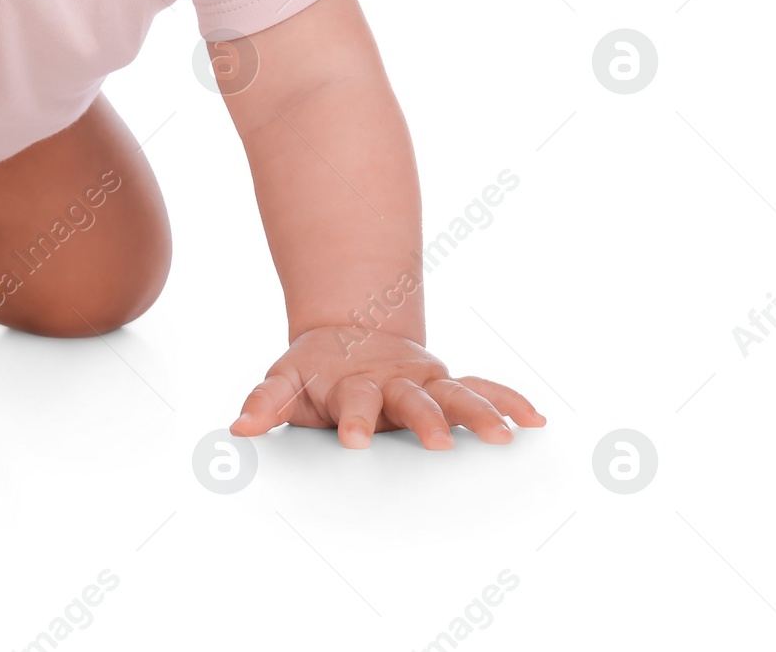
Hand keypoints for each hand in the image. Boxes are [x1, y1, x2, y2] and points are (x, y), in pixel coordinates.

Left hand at [229, 326, 545, 449]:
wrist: (350, 332)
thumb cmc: (317, 370)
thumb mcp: (287, 381)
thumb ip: (266, 403)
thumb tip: (237, 429)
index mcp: (353, 385)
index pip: (352, 404)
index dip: (352, 421)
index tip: (353, 441)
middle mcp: (394, 382)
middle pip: (412, 401)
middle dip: (424, 420)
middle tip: (439, 443)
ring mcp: (425, 382)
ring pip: (456, 395)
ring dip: (480, 413)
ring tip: (505, 436)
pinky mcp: (447, 384)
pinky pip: (484, 390)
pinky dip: (509, 401)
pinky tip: (537, 420)